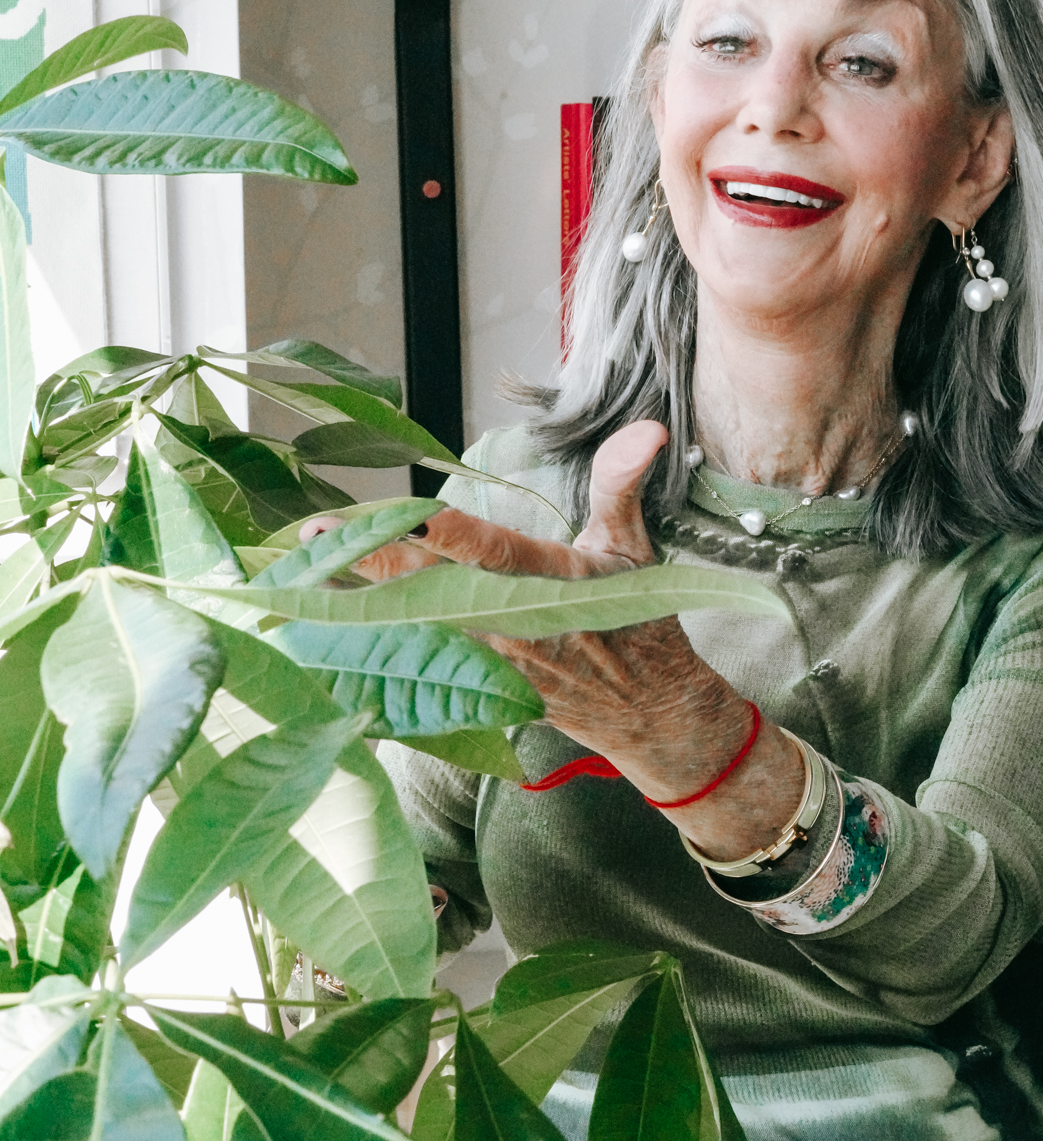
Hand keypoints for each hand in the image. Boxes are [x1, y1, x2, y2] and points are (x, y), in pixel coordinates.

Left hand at [302, 423, 804, 860]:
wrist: (649, 713)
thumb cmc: (638, 619)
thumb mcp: (633, 545)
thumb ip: (622, 481)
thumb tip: (649, 427)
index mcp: (549, 580)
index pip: (490, 551)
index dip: (444, 533)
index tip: (400, 512)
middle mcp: (511, 623)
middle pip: (430, 587)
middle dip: (371, 560)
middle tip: (314, 535)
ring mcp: (489, 662)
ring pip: (413, 625)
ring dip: (356, 600)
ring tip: (296, 576)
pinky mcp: (476, 687)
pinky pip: (417, 663)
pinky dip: (371, 646)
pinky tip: (319, 630)